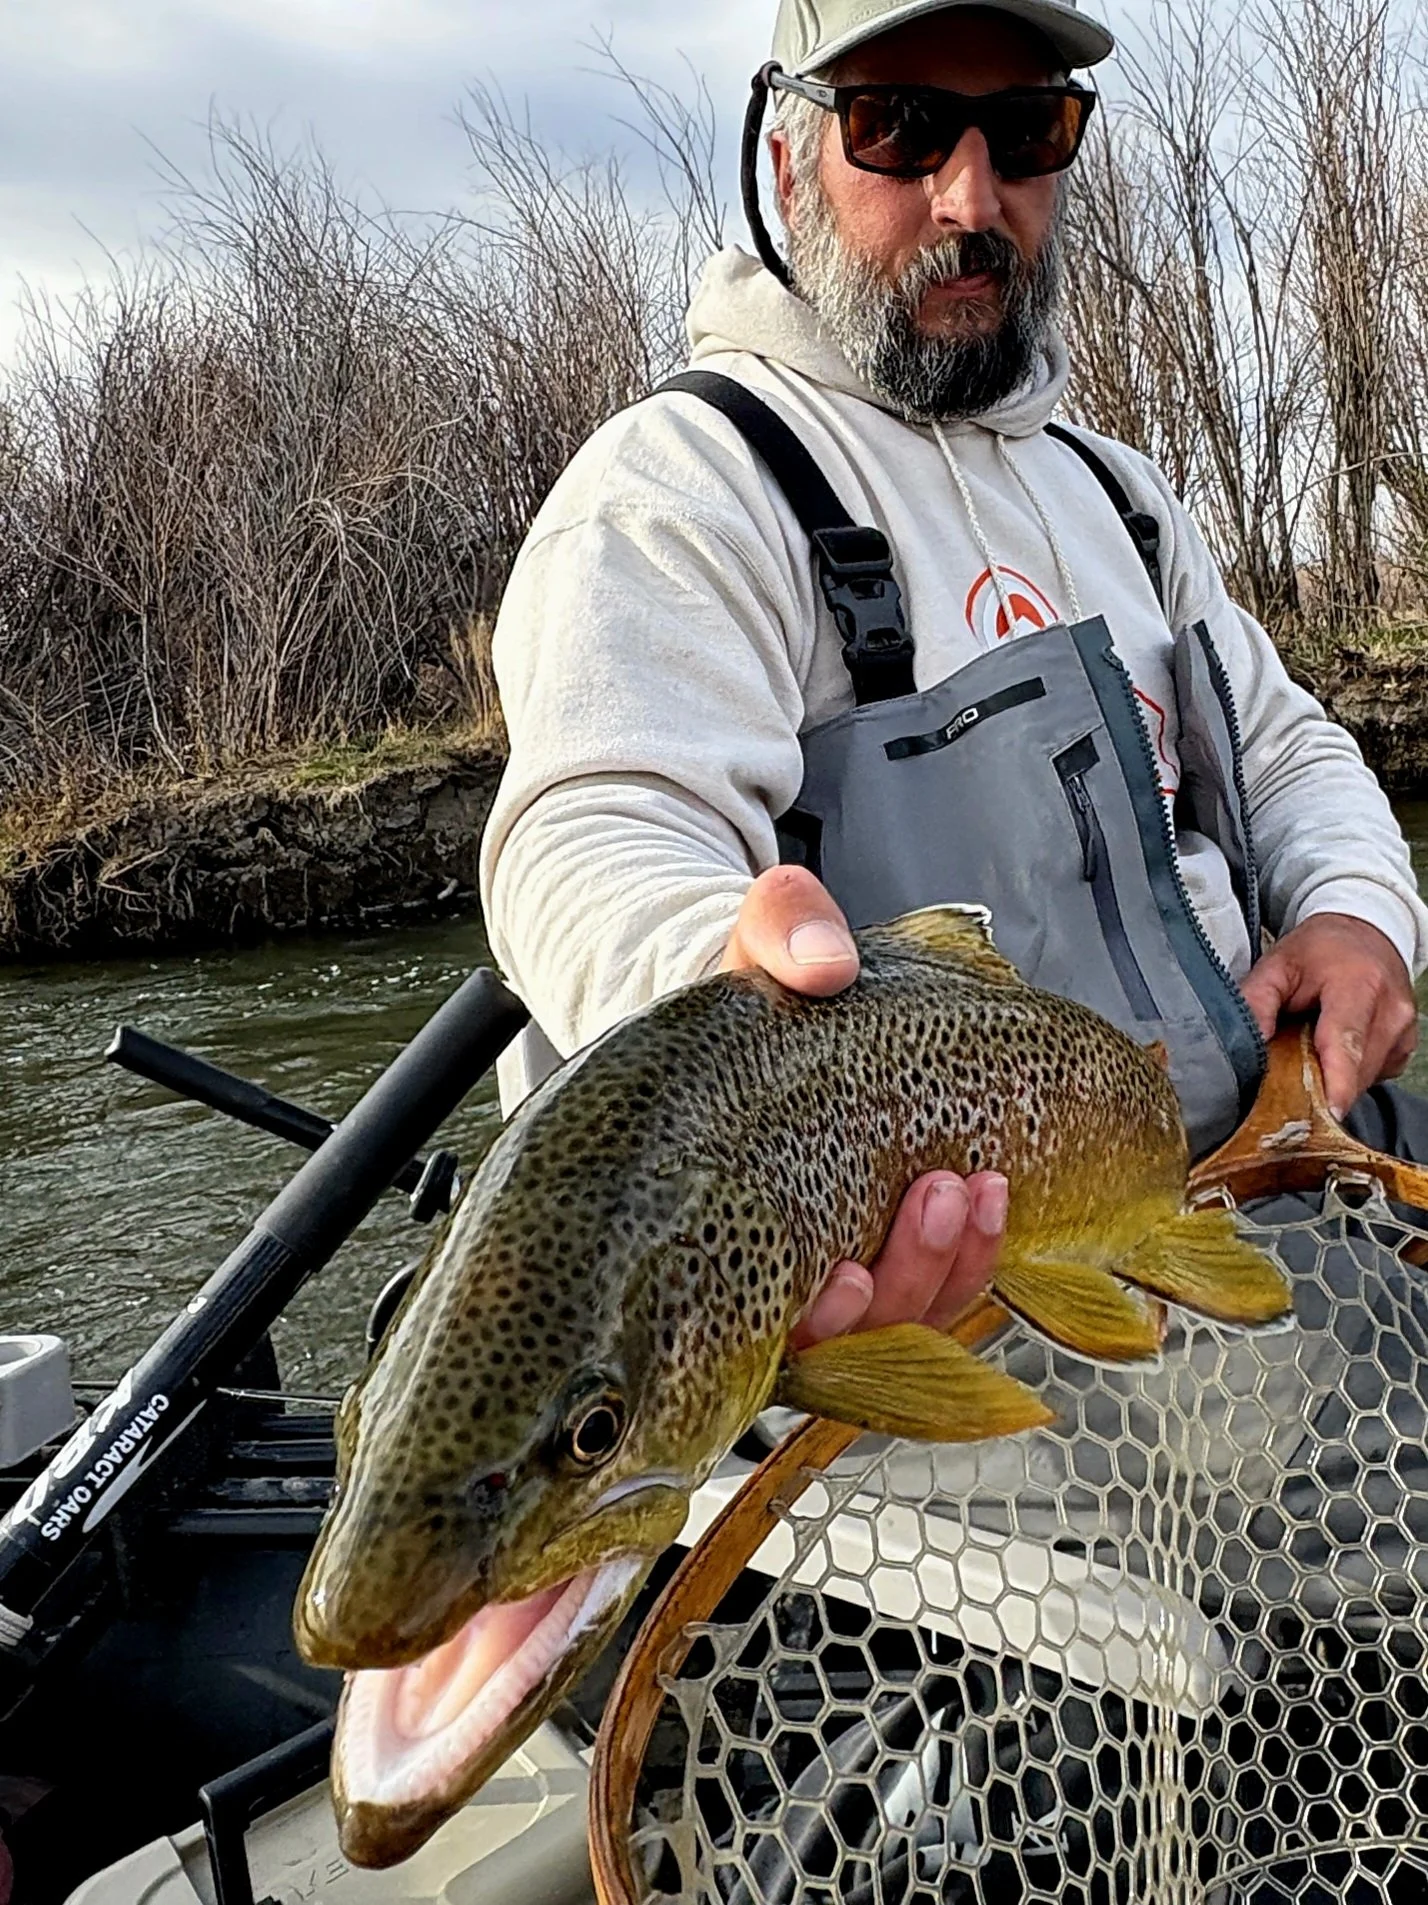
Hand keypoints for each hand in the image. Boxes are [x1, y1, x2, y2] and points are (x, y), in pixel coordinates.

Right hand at [722, 868, 1005, 1342]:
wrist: (793, 1003)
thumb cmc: (760, 991)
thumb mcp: (759, 945)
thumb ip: (783, 934)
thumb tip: (826, 966)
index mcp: (722, 1220)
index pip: (757, 1319)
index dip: (812, 1320)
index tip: (846, 1277)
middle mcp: (778, 1266)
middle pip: (849, 1335)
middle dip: (906, 1274)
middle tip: (937, 1190)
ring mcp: (843, 1263)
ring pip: (905, 1318)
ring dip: (951, 1265)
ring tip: (979, 1188)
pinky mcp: (899, 1249)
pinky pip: (941, 1284)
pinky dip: (973, 1251)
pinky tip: (993, 1195)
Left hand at [1240, 912, 1418, 1120]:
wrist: (1364, 931)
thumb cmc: (1319, 950)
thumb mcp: (1276, 965)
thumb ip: (1255, 1002)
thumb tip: (1244, 1047)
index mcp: (1358, 984)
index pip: (1346, 1044)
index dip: (1336, 1084)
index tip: (1326, 1114)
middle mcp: (1390, 1010)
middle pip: (1354, 1071)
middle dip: (1319, 1085)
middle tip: (1286, 1078)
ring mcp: (1403, 1031)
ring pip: (1364, 1080)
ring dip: (1332, 1079)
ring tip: (1308, 1054)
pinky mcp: (1405, 1047)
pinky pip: (1373, 1077)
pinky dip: (1348, 1074)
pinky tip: (1331, 1053)